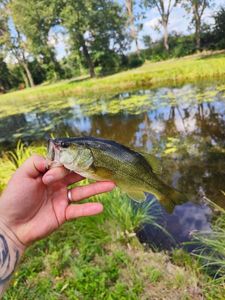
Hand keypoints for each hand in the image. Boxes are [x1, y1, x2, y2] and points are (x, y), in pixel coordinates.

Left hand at [0, 155, 114, 246]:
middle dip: (91, 172)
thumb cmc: (14, 198)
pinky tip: (100, 207)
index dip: (68, 164)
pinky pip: (79, 210)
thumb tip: (55, 160)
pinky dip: (89, 209)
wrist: (10, 225)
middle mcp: (58, 185)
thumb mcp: (23, 175)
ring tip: (111, 184)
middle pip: (78, 176)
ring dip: (97, 188)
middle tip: (106, 167)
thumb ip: (37, 162)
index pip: (65, 165)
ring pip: (83, 192)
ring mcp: (62, 199)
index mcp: (49, 174)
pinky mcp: (64, 214)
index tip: (66, 168)